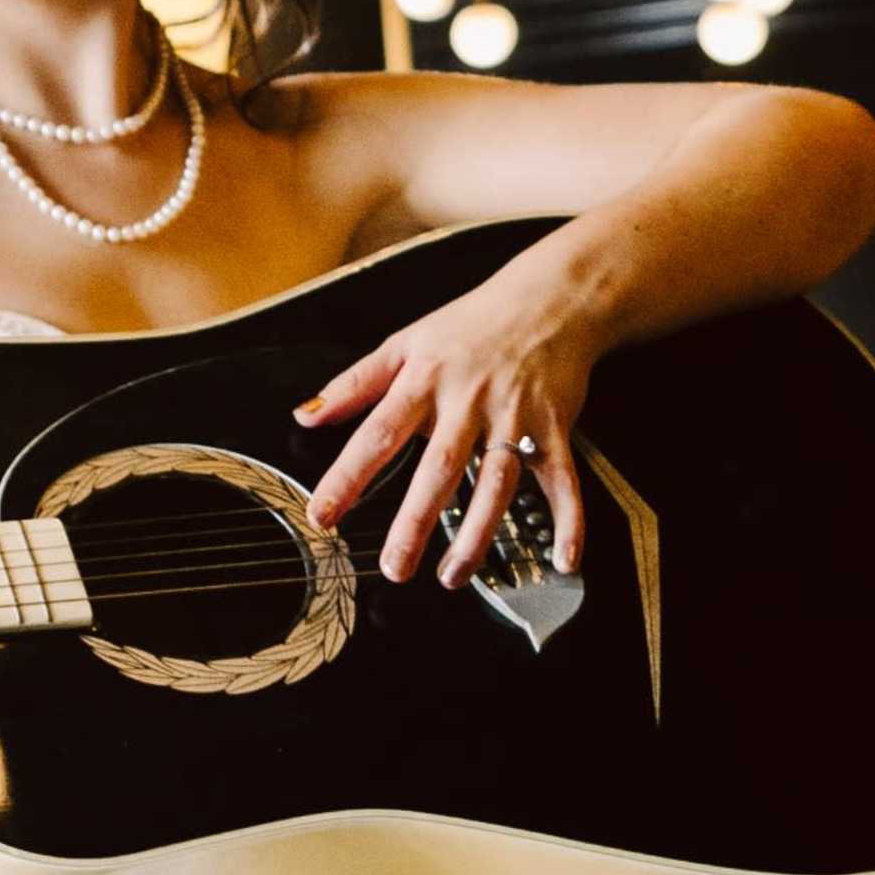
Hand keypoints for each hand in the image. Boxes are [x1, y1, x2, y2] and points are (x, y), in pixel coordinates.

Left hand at [294, 252, 602, 590]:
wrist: (550, 298)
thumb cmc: (472, 324)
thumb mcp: (405, 342)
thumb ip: (354, 384)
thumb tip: (305, 415)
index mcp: (425, 380)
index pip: (378, 433)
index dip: (348, 476)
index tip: (323, 515)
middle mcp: (469, 402)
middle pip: (439, 467)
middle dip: (415, 521)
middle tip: (395, 567)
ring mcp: (515, 418)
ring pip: (496, 482)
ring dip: (477, 533)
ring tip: (453, 575)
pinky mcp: (555, 429)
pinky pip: (562, 481)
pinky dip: (569, 521)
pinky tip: (562, 558)